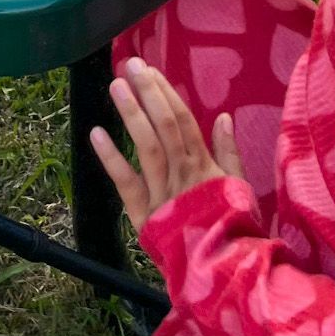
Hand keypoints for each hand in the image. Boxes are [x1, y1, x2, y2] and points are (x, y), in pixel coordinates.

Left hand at [91, 58, 243, 231]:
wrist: (222, 269)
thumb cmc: (231, 226)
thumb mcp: (238, 187)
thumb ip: (229, 152)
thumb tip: (224, 116)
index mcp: (204, 165)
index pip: (184, 120)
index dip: (166, 93)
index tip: (150, 70)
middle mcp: (183, 172)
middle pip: (165, 125)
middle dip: (148, 93)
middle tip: (130, 65)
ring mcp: (163, 192)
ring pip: (147, 146)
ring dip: (131, 114)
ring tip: (115, 86)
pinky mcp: (144, 213)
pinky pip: (126, 182)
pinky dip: (110, 157)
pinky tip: (96, 134)